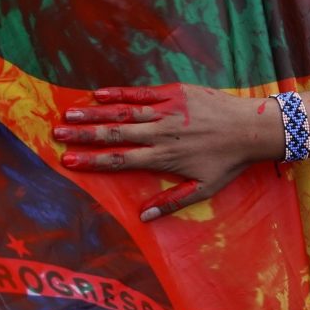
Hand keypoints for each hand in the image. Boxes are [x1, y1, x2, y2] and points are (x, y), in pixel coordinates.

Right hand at [54, 85, 273, 220]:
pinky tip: (99, 93)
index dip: (92, 161)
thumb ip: (172, 202)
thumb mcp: (205, 189)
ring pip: (124, 111)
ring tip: (69, 113)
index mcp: (164, 158)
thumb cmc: (229, 162)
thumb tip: (142, 218)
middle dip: (84, 135)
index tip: (67, 161)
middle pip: (115, 133)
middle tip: (56, 133)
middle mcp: (161, 133)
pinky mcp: (176, 92)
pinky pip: (143, 92)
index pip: (120, 160)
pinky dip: (120, 93)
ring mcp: (168, 110)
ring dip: (94, 113)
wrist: (253, 127)